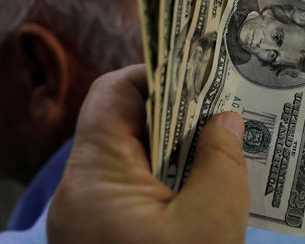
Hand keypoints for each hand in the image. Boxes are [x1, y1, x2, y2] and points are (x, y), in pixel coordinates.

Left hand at [47, 64, 248, 243]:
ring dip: (176, 154)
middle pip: (125, 126)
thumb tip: (226, 120)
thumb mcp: (210, 224)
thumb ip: (221, 162)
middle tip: (224, 113)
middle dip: (177, 116)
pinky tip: (204, 191)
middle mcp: (79, 193)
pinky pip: (133, 194)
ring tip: (222, 151)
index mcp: (92, 177)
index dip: (157, 76)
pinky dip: (168, 184)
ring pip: (133, 162)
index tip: (202, 78)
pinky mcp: (100, 238)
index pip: (113, 93)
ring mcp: (86, 220)